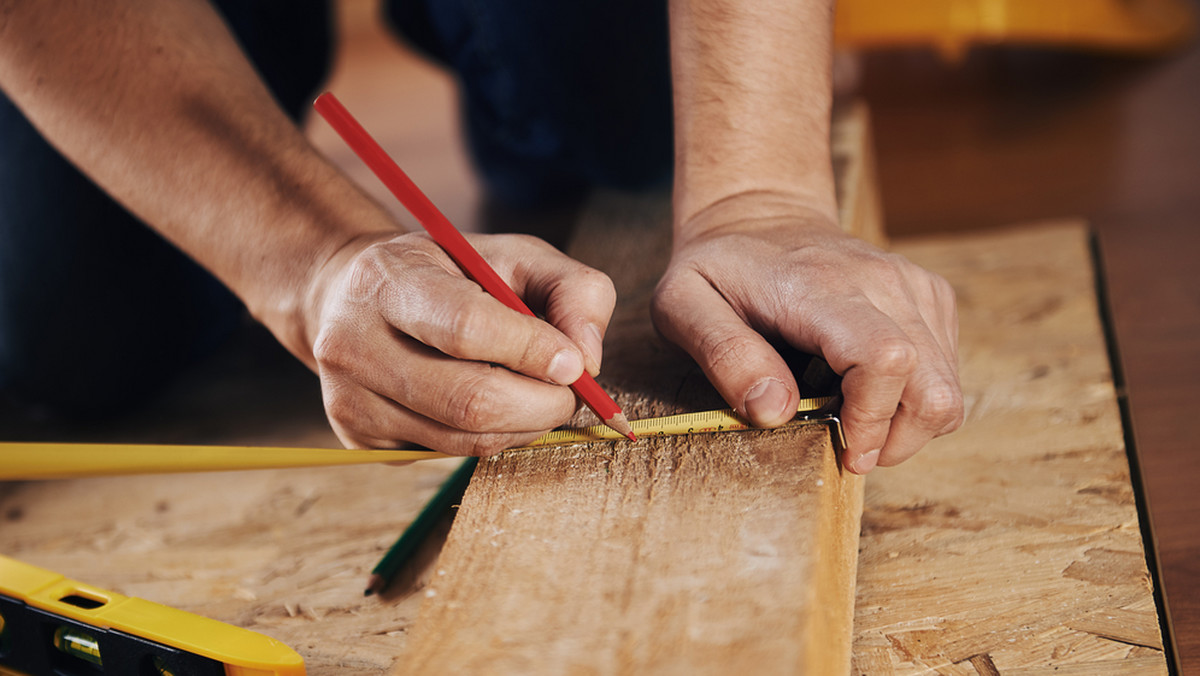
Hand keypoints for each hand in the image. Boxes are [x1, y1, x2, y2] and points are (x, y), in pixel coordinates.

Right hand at [303, 231, 615, 454]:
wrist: (352, 297)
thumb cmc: (449, 273)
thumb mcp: (514, 255)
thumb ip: (571, 290)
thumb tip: (587, 361)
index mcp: (388, 281)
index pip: (466, 327)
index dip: (532, 350)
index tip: (576, 363)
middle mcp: (354, 343)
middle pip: (470, 400)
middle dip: (543, 404)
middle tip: (572, 391)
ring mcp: (350, 399)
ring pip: (466, 439)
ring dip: (525, 426)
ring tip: (538, 396)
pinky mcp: (358, 438)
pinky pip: (449, 453)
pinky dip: (492, 437)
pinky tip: (493, 405)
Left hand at [651, 208, 962, 472]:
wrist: (759, 214)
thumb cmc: (719, 267)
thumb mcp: (683, 304)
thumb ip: (724, 355)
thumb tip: (774, 411)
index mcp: (821, 288)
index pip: (885, 359)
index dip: (872, 420)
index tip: (843, 448)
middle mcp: (881, 282)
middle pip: (933, 387)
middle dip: (896, 440)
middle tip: (849, 449)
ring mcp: (912, 287)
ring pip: (947, 388)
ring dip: (907, 425)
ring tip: (854, 419)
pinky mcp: (928, 296)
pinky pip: (946, 370)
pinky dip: (915, 398)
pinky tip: (866, 390)